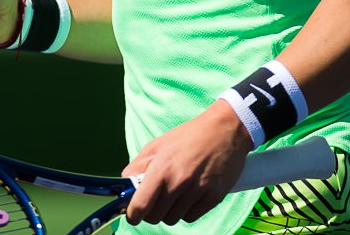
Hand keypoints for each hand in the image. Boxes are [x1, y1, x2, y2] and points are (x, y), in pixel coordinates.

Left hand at [121, 101, 251, 225]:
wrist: (225, 130)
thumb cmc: (188, 136)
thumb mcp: (157, 145)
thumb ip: (138, 166)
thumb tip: (124, 184)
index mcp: (162, 167)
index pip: (141, 204)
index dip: (133, 214)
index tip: (132, 215)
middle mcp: (179, 181)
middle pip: (156, 216)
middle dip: (151, 212)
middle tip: (154, 201)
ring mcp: (198, 190)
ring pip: (173, 219)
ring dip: (169, 211)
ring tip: (173, 195)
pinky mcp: (214, 197)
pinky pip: (191, 217)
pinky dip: (186, 211)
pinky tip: (188, 196)